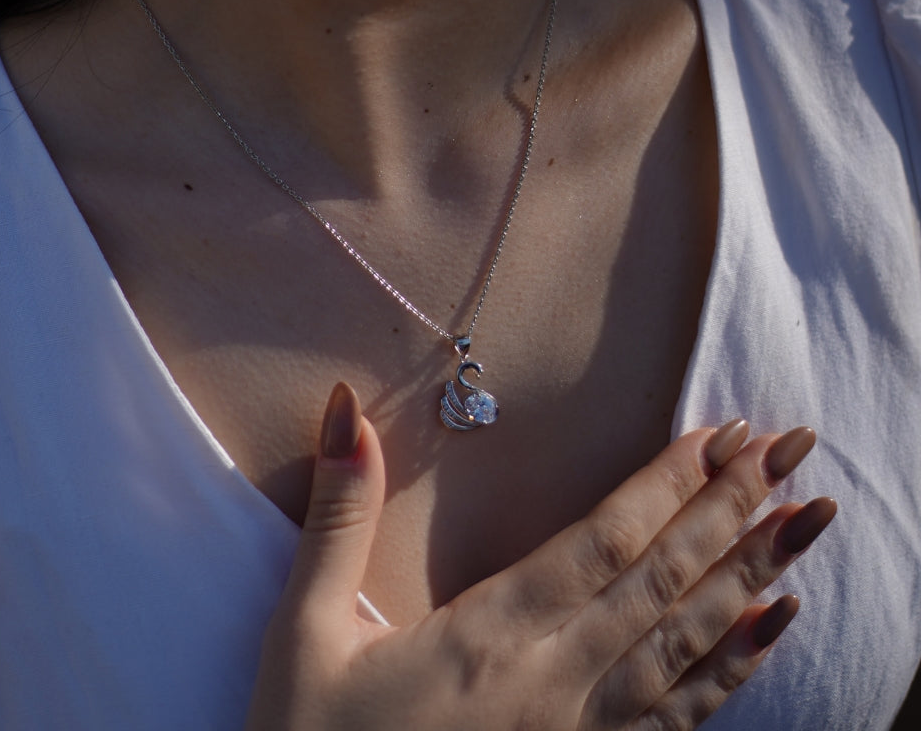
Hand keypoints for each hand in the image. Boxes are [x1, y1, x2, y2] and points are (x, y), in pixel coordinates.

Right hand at [246, 384, 834, 730]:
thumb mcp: (303, 632)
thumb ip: (338, 519)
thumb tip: (349, 412)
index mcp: (490, 635)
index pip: (603, 542)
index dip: (668, 483)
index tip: (723, 431)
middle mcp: (554, 679)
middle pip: (665, 581)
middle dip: (733, 507)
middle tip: (792, 448)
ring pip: (689, 643)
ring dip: (753, 574)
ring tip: (807, 520)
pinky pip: (680, 717)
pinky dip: (736, 668)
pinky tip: (771, 627)